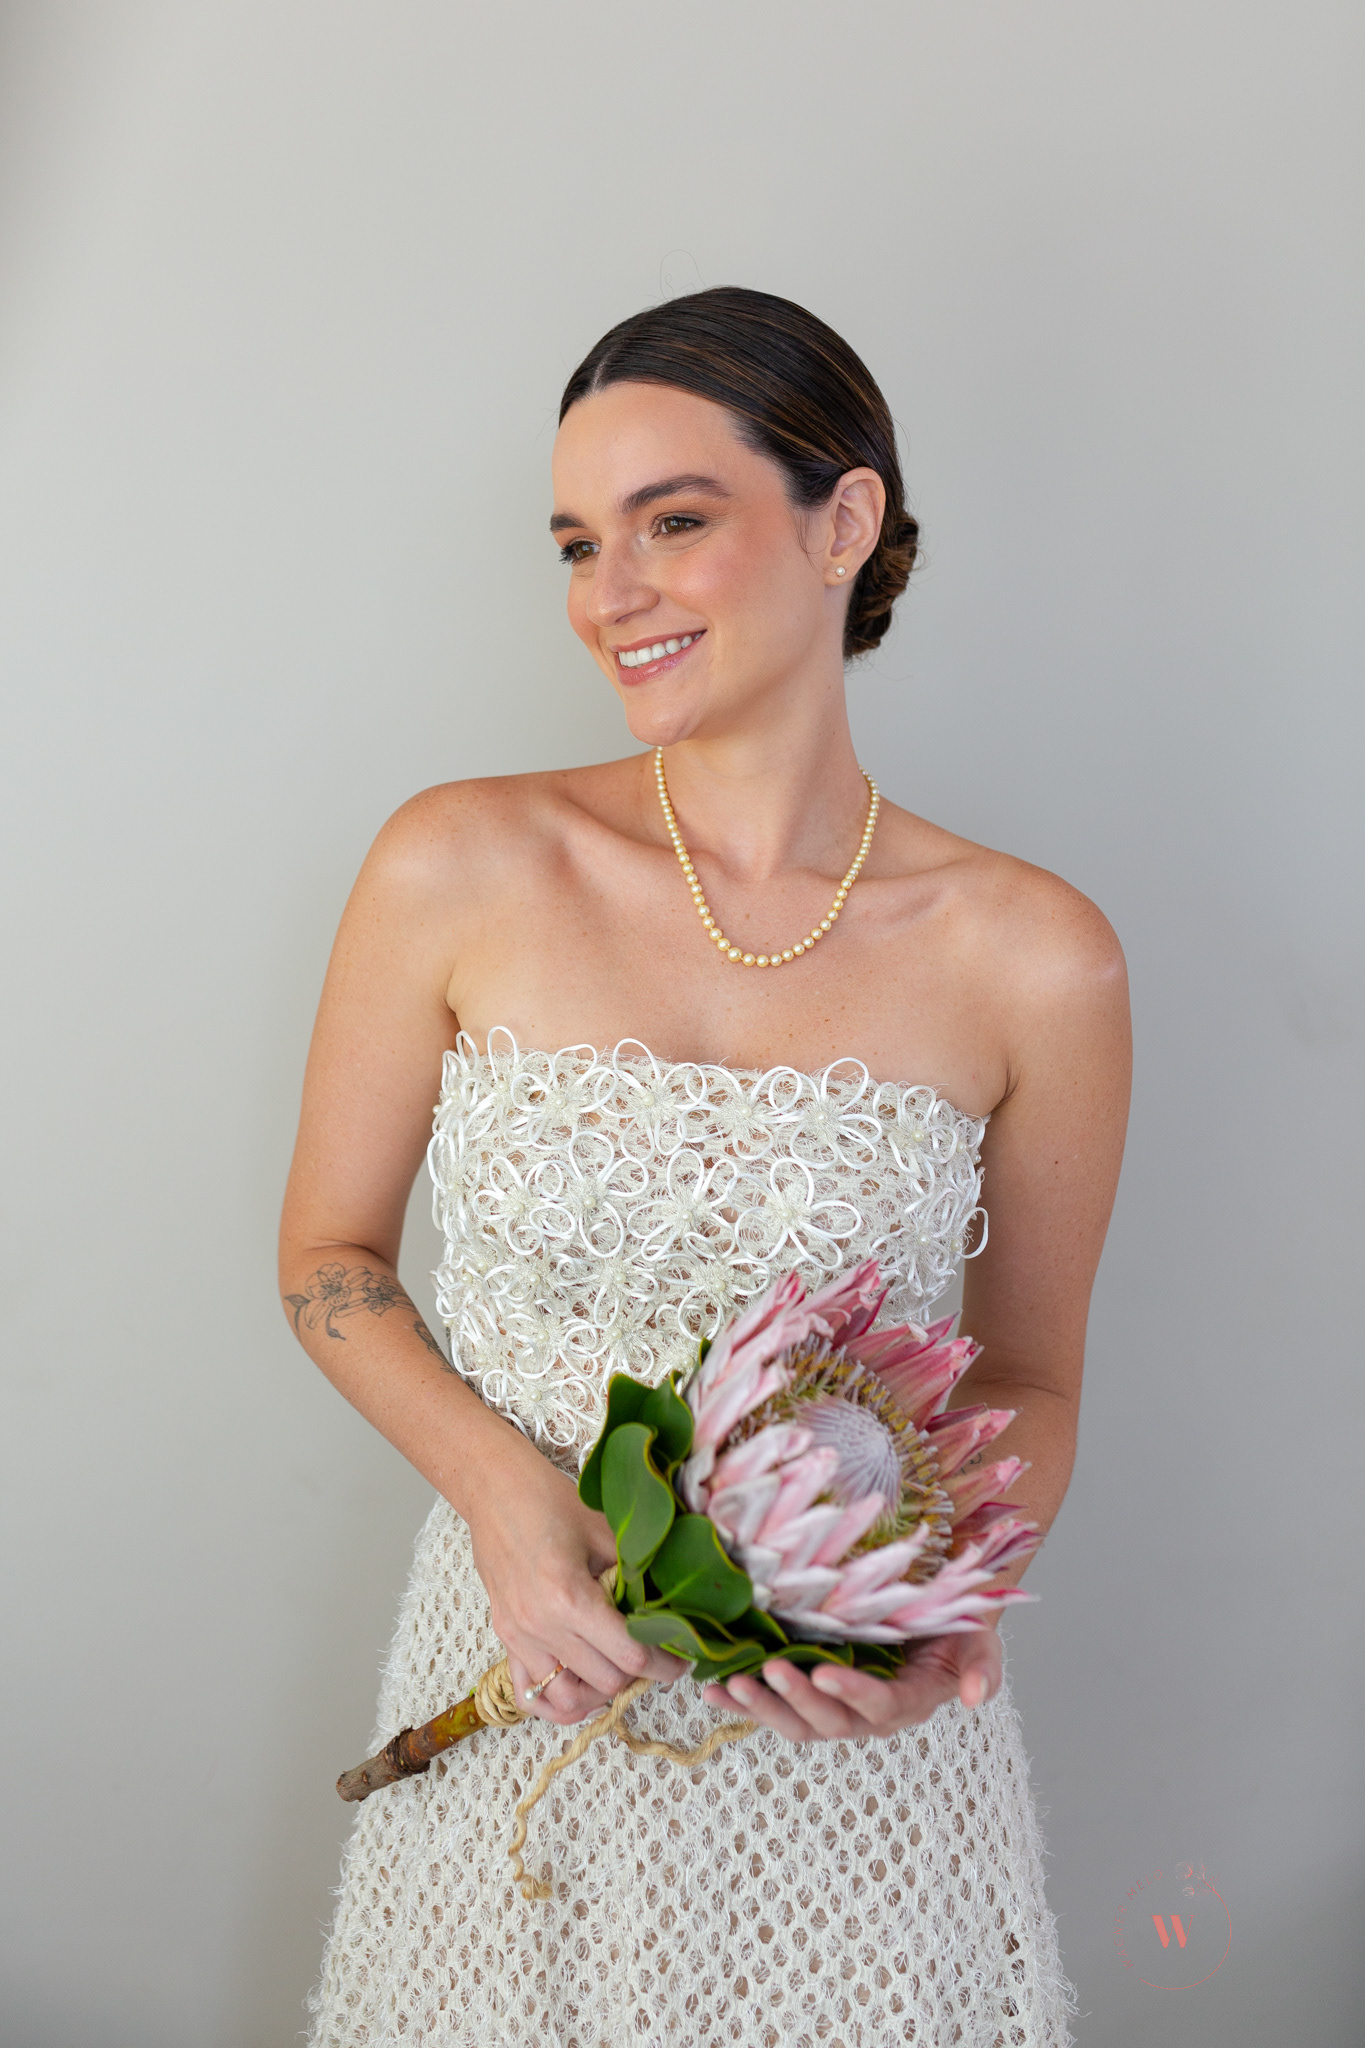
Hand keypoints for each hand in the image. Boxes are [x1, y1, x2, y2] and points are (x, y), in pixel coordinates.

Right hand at [463, 1426, 685, 1726]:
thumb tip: (669, 1610)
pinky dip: (558, 1702)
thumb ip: (635, 1576)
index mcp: (570, 1597)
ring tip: (619, 1669)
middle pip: (605, 1681)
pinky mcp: (505, 1639)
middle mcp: (541, 1627)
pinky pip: (530, 1695)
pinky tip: (581, 1685)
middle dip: (638, 1674)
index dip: (664, 1664)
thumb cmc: (552, 1502)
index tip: (680, 1659)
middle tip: (655, 1655)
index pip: (629, 1655)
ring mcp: (518, 1638)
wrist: (496, 1491)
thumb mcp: (605, 1532)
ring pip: (569, 1699)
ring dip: (599, 1691)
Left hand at [700, 1627, 1001, 1744]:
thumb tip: (973, 1697)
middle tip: (770, 1671)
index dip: (853, 1693)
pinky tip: (710, 1692)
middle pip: (830, 1721)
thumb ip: (982, 1667)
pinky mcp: (808, 1692)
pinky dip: (741, 1703)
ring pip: (796, 1722)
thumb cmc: (956, 1624)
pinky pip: (774, 1707)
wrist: (931, 1611)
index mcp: (908, 1702)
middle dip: (798, 1700)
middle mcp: (867, 1713)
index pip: (880, 1705)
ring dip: (762, 1707)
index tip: (824, 1671)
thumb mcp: (980, 1640)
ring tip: (730, 1686)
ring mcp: (834, 1706)